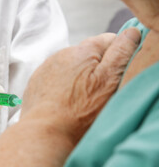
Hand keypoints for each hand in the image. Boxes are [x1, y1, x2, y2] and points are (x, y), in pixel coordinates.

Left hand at [21, 28, 140, 143]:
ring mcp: (46, 69)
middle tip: (99, 92)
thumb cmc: (80, 111)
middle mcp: (61, 55)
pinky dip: (61, 88)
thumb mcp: (109, 81)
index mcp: (82, 50)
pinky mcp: (36, 83)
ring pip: (70, 68)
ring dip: (77, 79)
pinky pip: (54, 80)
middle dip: (96, 69)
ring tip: (80, 101)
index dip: (117, 56)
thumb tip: (130, 33)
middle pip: (87, 55)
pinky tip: (64, 104)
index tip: (117, 75)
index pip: (108, 40)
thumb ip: (121, 53)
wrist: (45, 133)